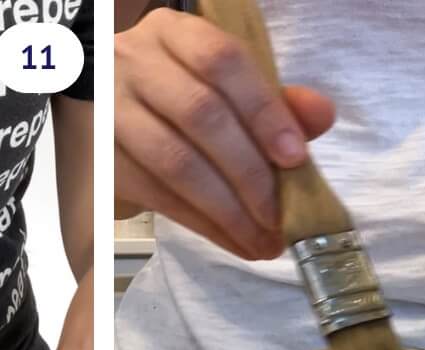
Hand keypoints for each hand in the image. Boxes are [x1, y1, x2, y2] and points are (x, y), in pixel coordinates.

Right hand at [115, 9, 334, 259]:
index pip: (222, 61)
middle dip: (249, 172)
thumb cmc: (178, 97)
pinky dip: (203, 226)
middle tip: (280, 216)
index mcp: (173, 33)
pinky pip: (159, 198)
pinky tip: (234, 241)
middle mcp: (135, 63)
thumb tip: (321, 116)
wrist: (110, 116)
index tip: (295, 157)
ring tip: (263, 240)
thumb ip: (273, 98)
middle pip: (200, 114)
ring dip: (228, 210)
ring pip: (176, 162)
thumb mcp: (223, 86)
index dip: (263, 110)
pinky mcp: (104, 163)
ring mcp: (111, 113)